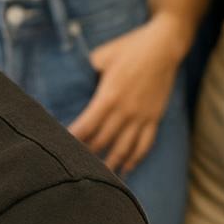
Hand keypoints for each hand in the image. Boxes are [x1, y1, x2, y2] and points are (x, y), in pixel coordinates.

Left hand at [67, 15, 188, 174]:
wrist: (163, 46)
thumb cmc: (129, 48)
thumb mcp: (102, 56)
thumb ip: (87, 71)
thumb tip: (71, 82)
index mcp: (109, 96)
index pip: (87, 126)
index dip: (73, 139)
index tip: (60, 147)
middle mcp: (125, 111)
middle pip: (103, 141)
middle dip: (87, 154)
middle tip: (73, 165)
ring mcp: (142, 117)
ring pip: (124, 148)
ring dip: (110, 164)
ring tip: (98, 177)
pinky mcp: (154, 118)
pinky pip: (145, 144)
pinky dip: (135, 159)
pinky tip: (126, 169)